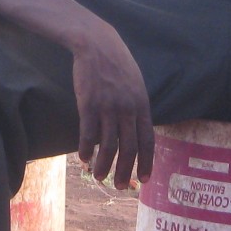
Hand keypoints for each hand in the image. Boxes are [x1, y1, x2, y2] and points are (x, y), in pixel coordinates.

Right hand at [71, 21, 153, 189]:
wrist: (96, 44)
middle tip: (121, 187)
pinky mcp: (88, 104)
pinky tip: (83, 159)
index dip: (146, 162)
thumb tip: (135, 131)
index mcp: (142, 105)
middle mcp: (127, 109)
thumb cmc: (116, 64)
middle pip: (129, 148)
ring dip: (104, 165)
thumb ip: (136, 107)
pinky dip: (85, 149)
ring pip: (108, 145)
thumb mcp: (135, 84)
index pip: (147, 140)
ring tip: (99, 177)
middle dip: (126, 171)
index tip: (145, 180)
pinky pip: (87, 134)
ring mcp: (108, 107)